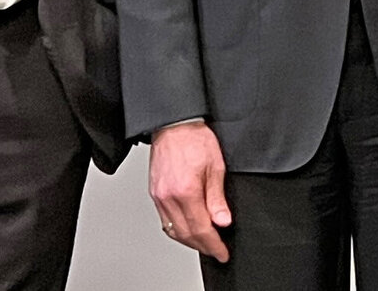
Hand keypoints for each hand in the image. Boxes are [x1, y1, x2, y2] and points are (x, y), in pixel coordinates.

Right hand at [148, 120, 231, 262]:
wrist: (174, 125)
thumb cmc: (196, 140)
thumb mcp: (216, 167)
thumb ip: (217, 199)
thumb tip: (223, 222)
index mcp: (185, 191)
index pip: (201, 229)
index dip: (213, 245)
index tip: (222, 253)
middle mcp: (168, 197)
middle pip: (185, 234)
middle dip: (203, 246)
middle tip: (216, 251)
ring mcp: (158, 196)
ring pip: (173, 230)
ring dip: (189, 241)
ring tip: (205, 243)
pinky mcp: (154, 193)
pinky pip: (164, 220)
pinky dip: (177, 230)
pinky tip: (187, 230)